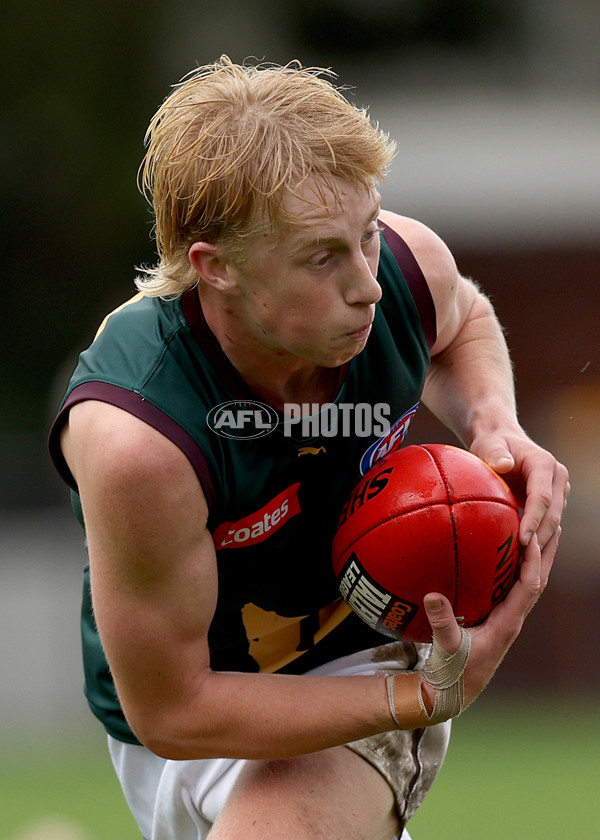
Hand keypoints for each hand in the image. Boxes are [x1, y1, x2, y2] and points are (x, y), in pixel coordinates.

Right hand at [423, 528, 556, 709]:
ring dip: (537, 557)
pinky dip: (516, 567)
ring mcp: (506, 619)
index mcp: (506, 624)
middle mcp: (512, 619)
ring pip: (529, 582)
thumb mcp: (446, 648)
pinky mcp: (496, 619)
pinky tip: (506, 553)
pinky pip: (512, 587)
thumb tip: (433, 595)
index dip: (533, 561)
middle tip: (554, 521)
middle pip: (539, 580)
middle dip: (547, 552)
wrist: (452, 694)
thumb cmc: (452, 674)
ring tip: (539, 530)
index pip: (529, 587)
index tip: (532, 535)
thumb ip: (442, 624)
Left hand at [470, 430, 568, 560]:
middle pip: (552, 514)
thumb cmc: (492, 444)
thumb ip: (494, 453)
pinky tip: (523, 559)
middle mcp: (557, 478)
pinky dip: (538, 542)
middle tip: (522, 561)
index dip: (534, 520)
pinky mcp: (552, 503)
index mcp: (544, 464)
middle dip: (539, 538)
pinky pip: (547, 526)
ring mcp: (557, 492)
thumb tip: (504, 465)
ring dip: (541, 544)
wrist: (502, 442)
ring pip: (553, 523)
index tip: (523, 540)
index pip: (542, 497)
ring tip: (523, 565)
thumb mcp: (489, 445)